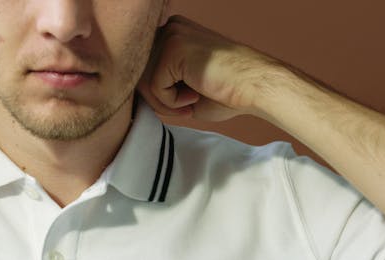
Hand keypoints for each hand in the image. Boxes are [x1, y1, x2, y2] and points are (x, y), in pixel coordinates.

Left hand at [138, 15, 285, 121]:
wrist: (255, 87)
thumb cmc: (225, 91)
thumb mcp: (182, 86)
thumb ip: (157, 84)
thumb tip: (129, 97)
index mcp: (172, 33)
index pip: (143, 69)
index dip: (157, 94)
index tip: (183, 102)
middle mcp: (169, 28)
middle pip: (138, 74)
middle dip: (158, 100)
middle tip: (185, 107)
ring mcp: (171, 36)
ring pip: (143, 82)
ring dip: (165, 103)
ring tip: (190, 102)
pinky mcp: (173, 49)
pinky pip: (155, 87)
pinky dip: (172, 102)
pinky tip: (195, 94)